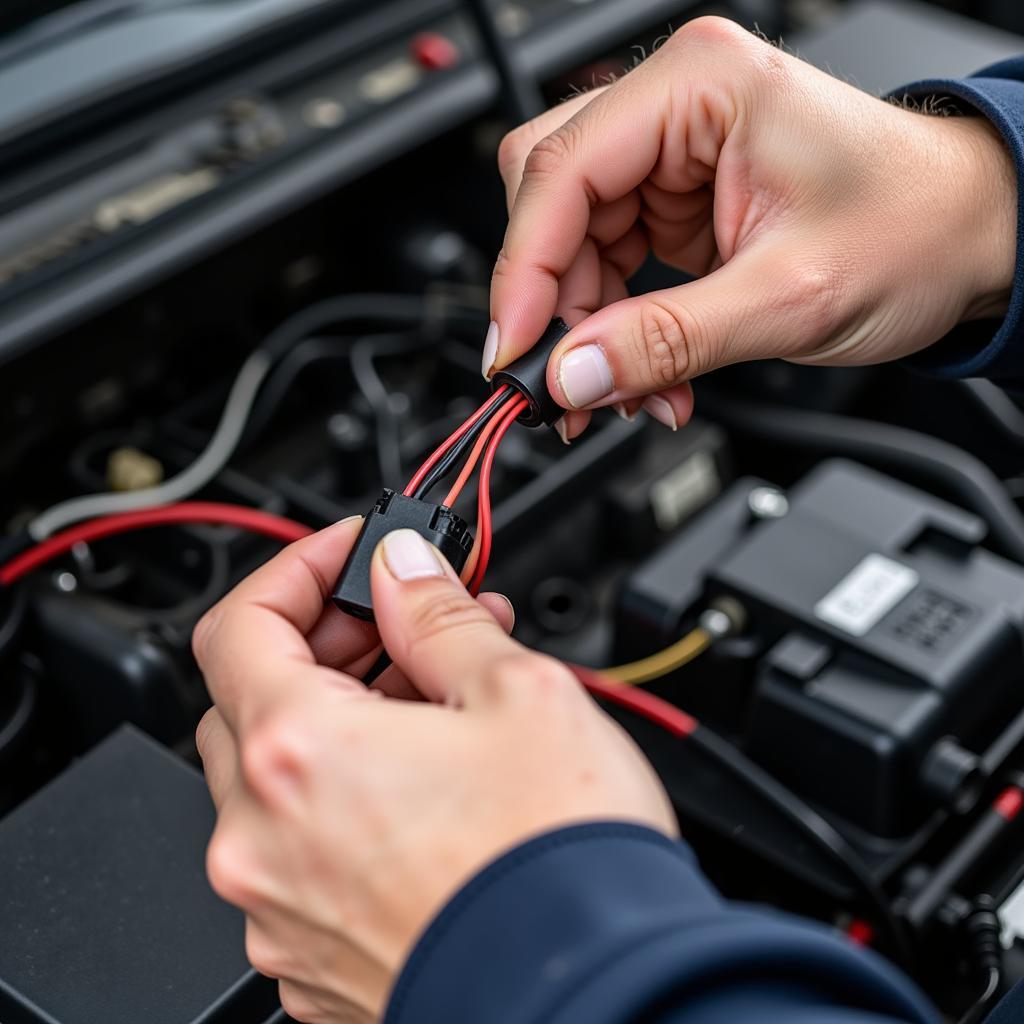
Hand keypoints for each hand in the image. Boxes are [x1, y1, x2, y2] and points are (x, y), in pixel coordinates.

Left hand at [193, 520, 674, 1022]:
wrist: (601, 997)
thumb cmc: (560, 865)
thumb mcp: (516, 690)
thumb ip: (438, 614)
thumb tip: (404, 570)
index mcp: (300, 754)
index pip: (241, 624)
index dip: (297, 570)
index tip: (350, 555)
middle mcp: (264, 840)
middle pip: (253, 699)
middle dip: (328, 643)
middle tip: (406, 623)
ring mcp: (281, 909)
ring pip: (278, 778)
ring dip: (341, 717)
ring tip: (437, 694)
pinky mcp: (312, 959)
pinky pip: (300, 850)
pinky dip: (344, 796)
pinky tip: (422, 779)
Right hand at [487, 16, 1015, 437]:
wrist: (971, 238)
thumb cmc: (917, 227)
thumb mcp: (788, 297)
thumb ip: (668, 340)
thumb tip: (572, 375)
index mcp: (700, 86)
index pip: (561, 171)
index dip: (524, 273)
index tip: (514, 356)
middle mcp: (675, 109)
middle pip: (552, 204)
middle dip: (556, 305)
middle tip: (568, 384)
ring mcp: (671, 158)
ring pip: (572, 245)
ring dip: (588, 330)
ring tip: (627, 392)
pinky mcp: (675, 205)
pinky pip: (609, 267)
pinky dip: (615, 328)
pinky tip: (646, 372)